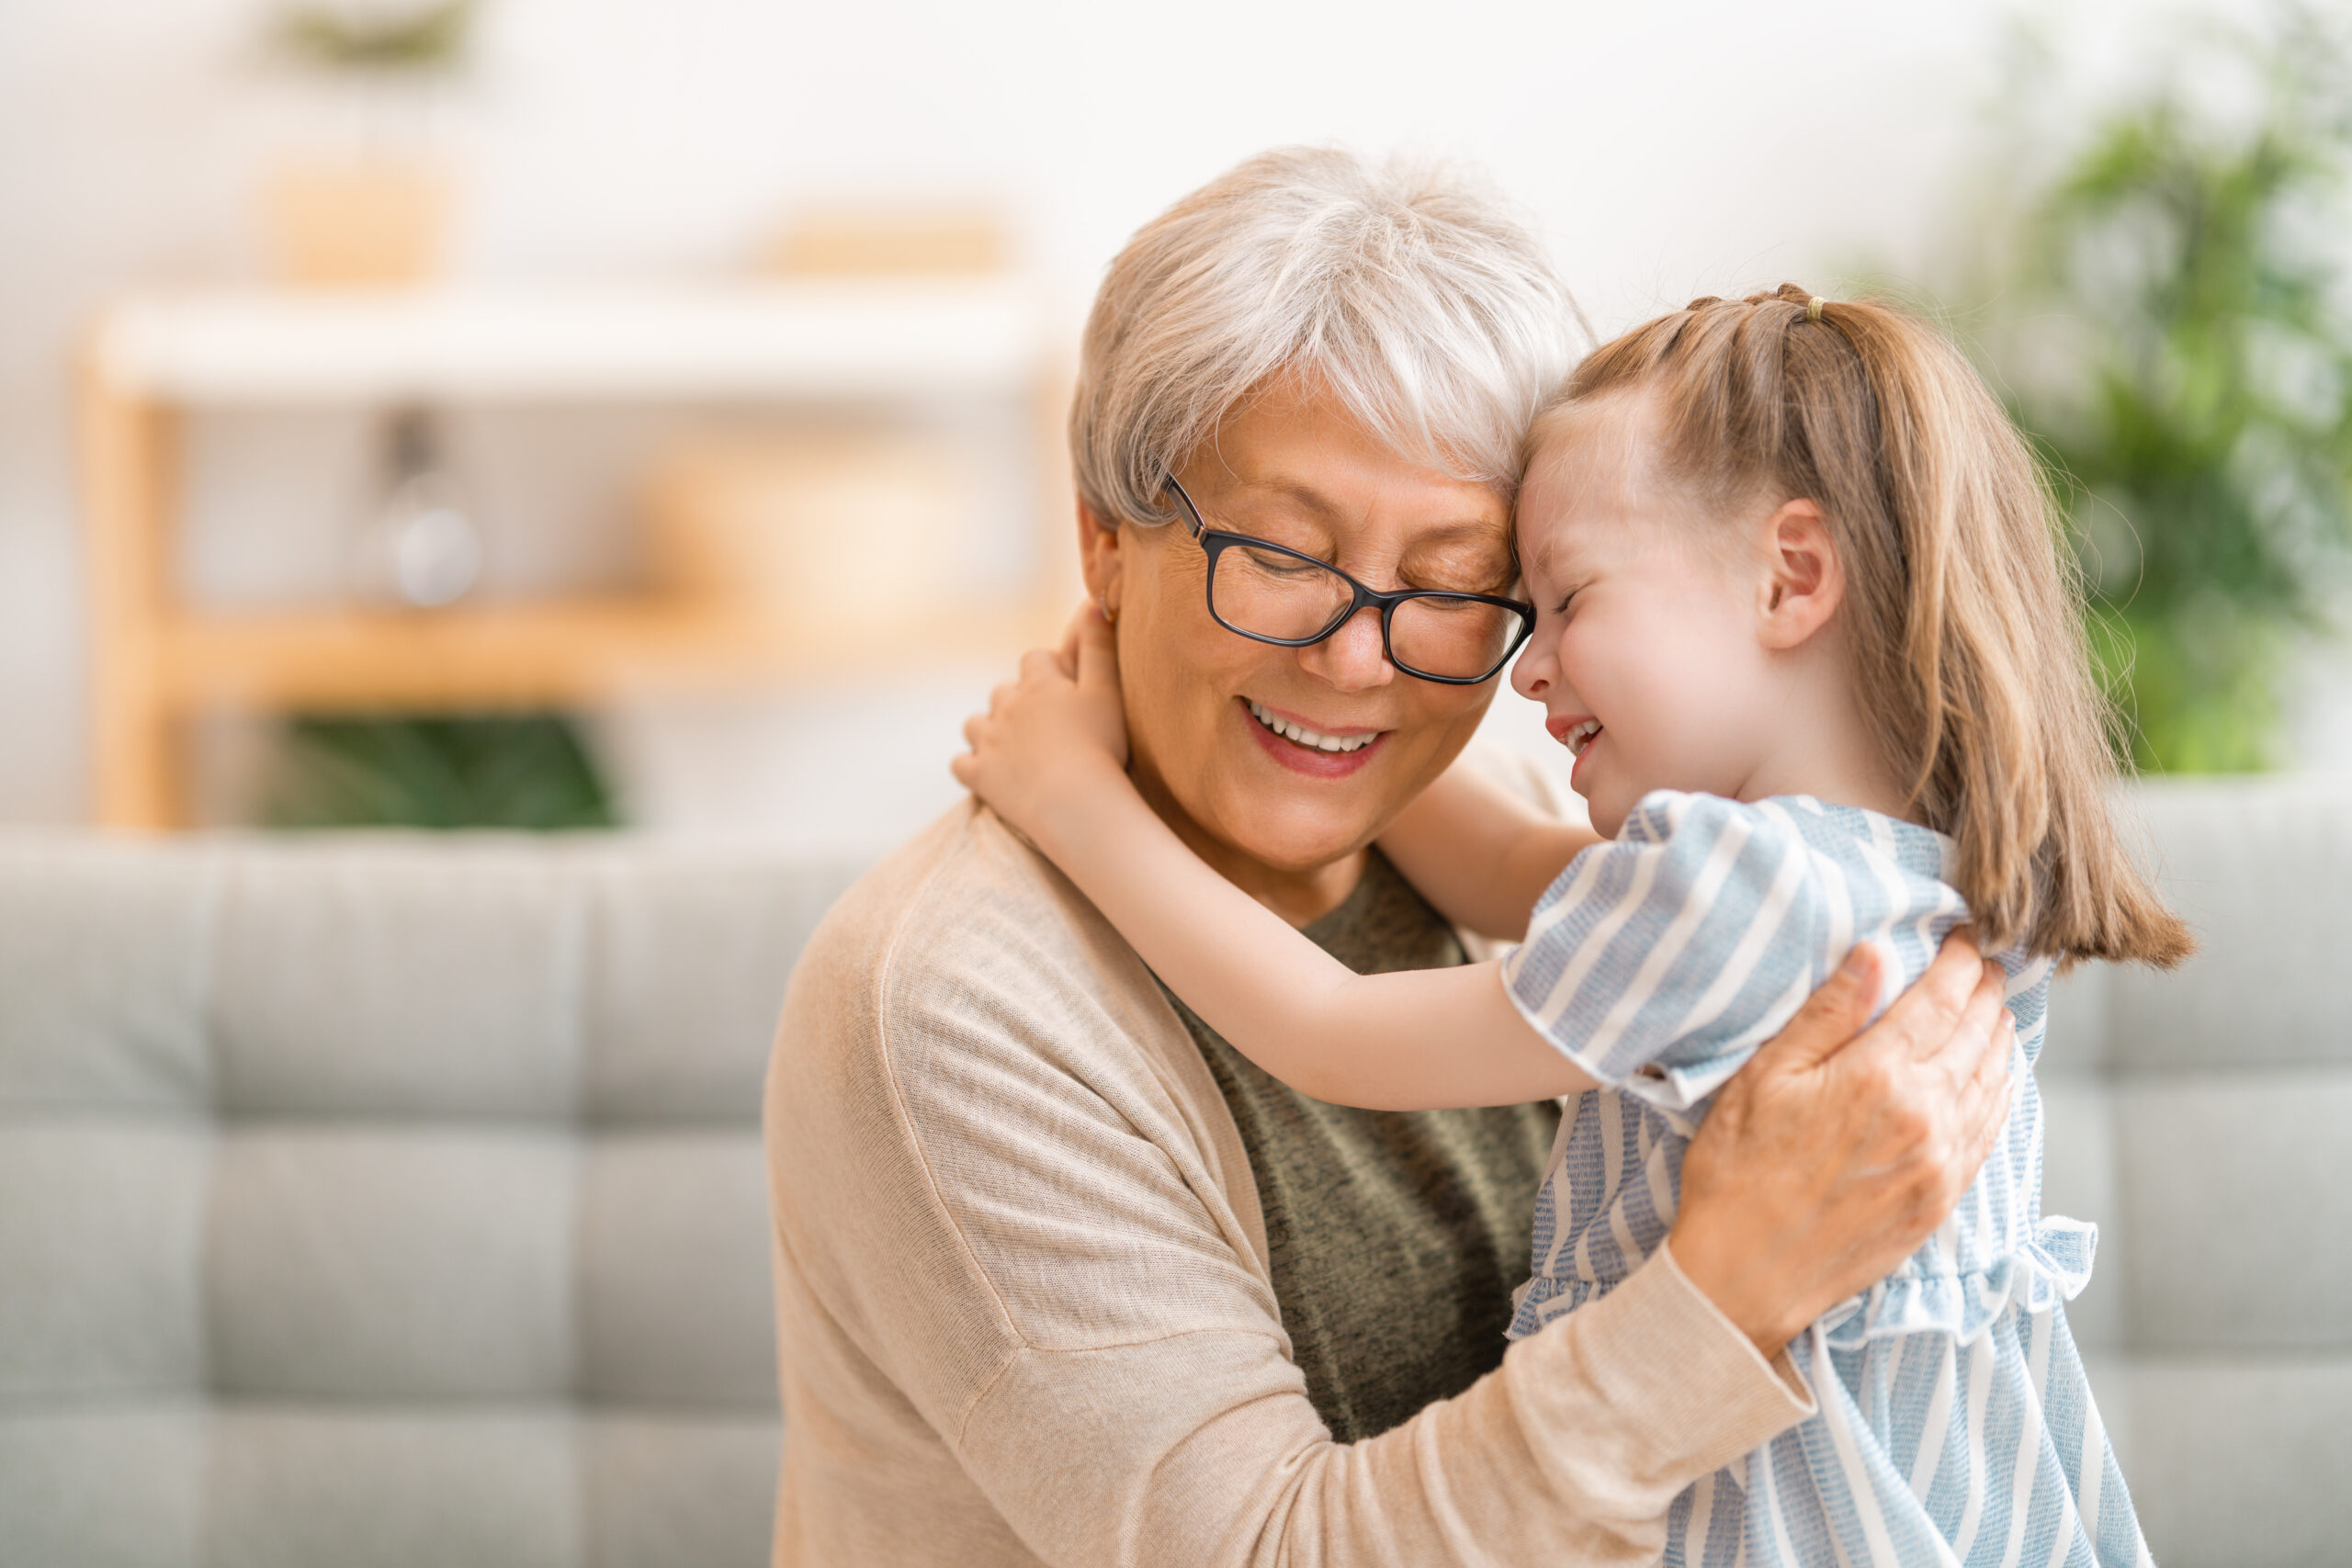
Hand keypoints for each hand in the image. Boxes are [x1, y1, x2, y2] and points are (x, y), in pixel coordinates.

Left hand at [951, 603, 1131, 848]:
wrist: (1076, 803)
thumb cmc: (1101, 746)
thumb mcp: (1107, 690)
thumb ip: (1098, 646)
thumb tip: (1092, 602)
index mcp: (1039, 683)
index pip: (1034, 659)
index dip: (1048, 672)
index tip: (1066, 691)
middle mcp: (1006, 706)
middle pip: (1002, 691)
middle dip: (1017, 701)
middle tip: (1044, 725)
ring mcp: (988, 741)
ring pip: (975, 722)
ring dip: (988, 728)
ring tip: (1012, 746)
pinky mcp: (979, 775)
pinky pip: (960, 763)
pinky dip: (970, 765)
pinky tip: (986, 773)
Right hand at [1666, 931, 2013, 1358]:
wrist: (1747, 1275)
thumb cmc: (1738, 1173)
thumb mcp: (1764, 1078)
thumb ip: (1828, 1014)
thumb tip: (1875, 954)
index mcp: (1878, 1077)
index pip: (1938, 1002)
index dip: (1958, 963)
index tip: (1965, 937)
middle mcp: (1924, 1117)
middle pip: (1975, 1037)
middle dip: (1986, 994)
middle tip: (1988, 965)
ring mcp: (1940, 1163)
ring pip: (1992, 1084)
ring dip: (2000, 1040)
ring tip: (1999, 1011)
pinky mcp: (1941, 1200)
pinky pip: (1989, 1133)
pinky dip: (2001, 1094)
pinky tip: (1997, 1079)